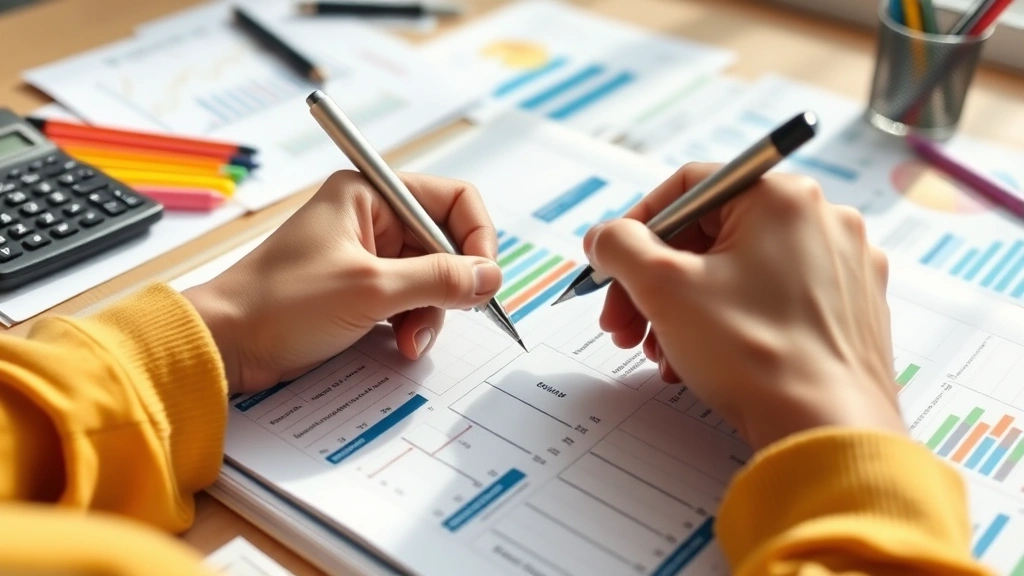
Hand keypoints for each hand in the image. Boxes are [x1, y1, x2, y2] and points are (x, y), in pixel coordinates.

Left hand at [183, 171, 502, 393]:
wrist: (226, 345)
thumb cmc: (280, 304)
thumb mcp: (370, 289)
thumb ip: (438, 279)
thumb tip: (490, 276)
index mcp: (370, 195)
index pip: (452, 200)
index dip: (476, 238)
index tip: (484, 278)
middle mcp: (372, 218)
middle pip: (444, 244)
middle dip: (450, 286)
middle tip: (450, 315)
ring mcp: (366, 255)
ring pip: (430, 278)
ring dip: (430, 312)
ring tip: (409, 341)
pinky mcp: (360, 289)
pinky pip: (407, 300)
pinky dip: (411, 323)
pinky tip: (400, 344)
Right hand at [587, 163, 902, 449]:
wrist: (827, 431)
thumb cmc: (756, 354)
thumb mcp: (663, 289)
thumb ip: (620, 246)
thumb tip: (605, 237)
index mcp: (783, 197)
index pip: (688, 188)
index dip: (637, 227)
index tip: (613, 264)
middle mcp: (822, 220)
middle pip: (711, 235)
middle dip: (655, 282)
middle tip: (623, 321)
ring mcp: (843, 266)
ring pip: (739, 272)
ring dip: (685, 309)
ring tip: (659, 351)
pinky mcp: (850, 310)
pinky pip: (772, 301)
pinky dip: (729, 324)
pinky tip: (700, 361)